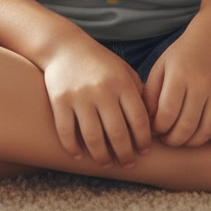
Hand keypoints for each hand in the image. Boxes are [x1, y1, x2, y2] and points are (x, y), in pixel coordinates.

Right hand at [42, 39, 151, 167]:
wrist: (65, 46)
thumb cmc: (99, 62)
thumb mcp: (123, 70)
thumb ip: (137, 92)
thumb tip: (151, 121)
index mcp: (122, 83)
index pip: (139, 119)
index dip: (143, 140)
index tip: (144, 151)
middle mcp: (103, 90)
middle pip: (117, 134)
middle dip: (125, 155)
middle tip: (128, 164)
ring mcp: (80, 96)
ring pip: (93, 138)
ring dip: (101, 157)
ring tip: (106, 164)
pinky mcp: (59, 101)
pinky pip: (67, 133)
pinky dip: (73, 148)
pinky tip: (79, 156)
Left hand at [143, 26, 210, 147]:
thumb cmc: (182, 55)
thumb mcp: (161, 67)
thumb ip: (151, 93)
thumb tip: (147, 121)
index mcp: (179, 75)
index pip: (166, 114)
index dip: (158, 129)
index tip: (155, 129)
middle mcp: (201, 83)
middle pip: (186, 126)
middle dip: (174, 140)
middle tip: (168, 139)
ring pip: (207, 130)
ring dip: (193, 142)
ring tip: (184, 138)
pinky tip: (204, 132)